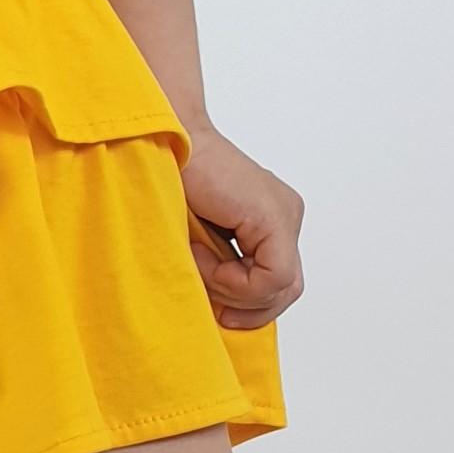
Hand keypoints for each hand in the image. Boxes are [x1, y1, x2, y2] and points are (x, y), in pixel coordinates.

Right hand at [178, 123, 302, 329]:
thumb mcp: (202, 240)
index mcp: (275, 220)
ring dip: (234, 291)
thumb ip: (223, 267)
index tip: (214, 302)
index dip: (249, 305)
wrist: (166, 138)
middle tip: (214, 303)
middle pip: (287, 289)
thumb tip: (229, 314)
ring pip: (281, 286)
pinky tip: (202, 251)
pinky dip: (231, 280)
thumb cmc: (170, 183)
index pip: (280, 284)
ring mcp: (285, 213)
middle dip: (249, 307)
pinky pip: (271, 276)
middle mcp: (288, 215)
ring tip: (199, 261)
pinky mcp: (274, 215)